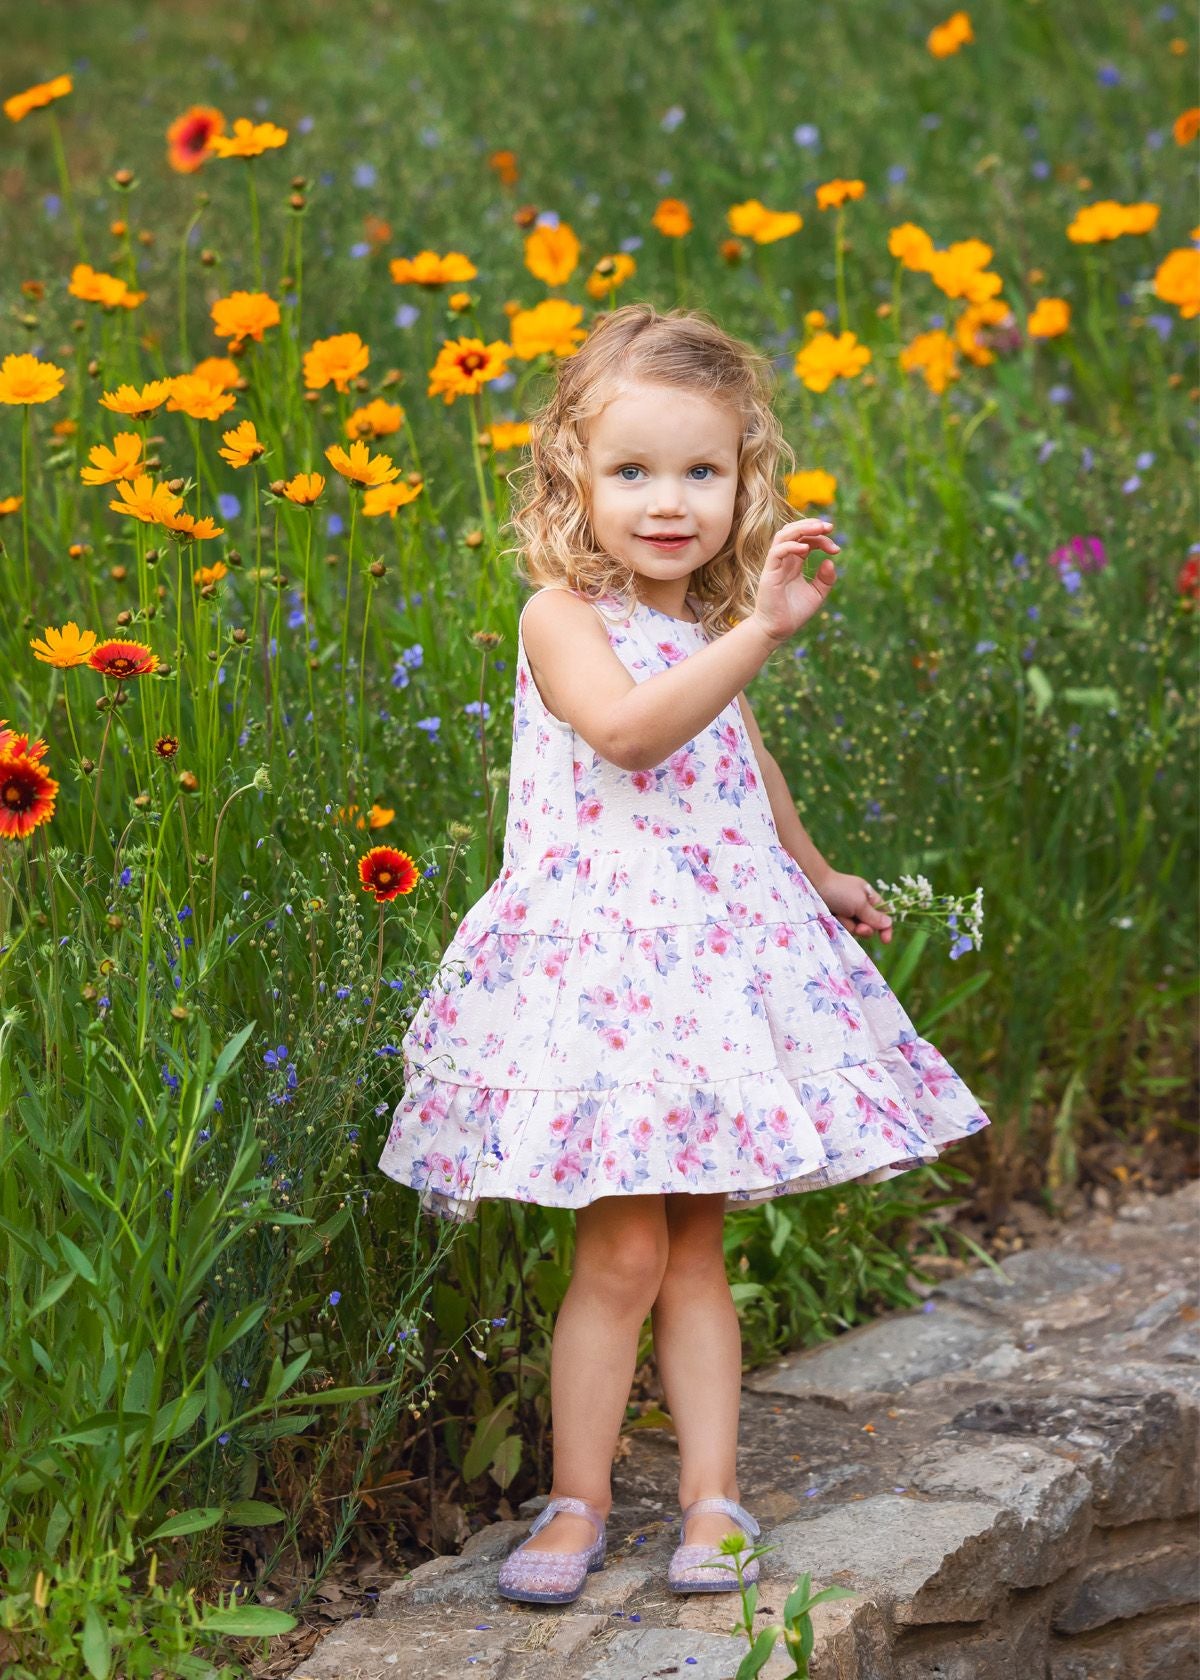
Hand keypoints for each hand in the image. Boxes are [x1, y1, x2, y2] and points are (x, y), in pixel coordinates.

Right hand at [748, 519, 839, 647]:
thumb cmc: (794, 613)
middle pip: (794, 530)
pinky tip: (806, 549)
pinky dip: (791, 546)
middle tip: (830, 527)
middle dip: (812, 525)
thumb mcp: (817, 594)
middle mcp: (784, 560)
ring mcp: (775, 565)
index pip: (807, 540)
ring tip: (819, 529)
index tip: (836, 550)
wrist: (777, 630)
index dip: (822, 539)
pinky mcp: (769, 573)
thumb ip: (825, 579)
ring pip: (783, 535)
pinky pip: (777, 552)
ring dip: (801, 528)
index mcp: (794, 563)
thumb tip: (830, 561)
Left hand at [810, 868, 892, 943]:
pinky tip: (833, 919)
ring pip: (854, 930)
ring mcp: (845, 913)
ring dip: (849, 926)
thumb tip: (889, 923)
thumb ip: (874, 916)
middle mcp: (858, 906)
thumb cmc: (839, 891)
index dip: (886, 928)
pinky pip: (842, 930)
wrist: (812, 886)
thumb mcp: (859, 903)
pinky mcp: (834, 920)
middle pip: (869, 927)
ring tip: (840, 916)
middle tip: (859, 927)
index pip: (883, 915)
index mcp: (868, 897)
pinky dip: (839, 926)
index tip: (885, 941)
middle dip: (864, 929)